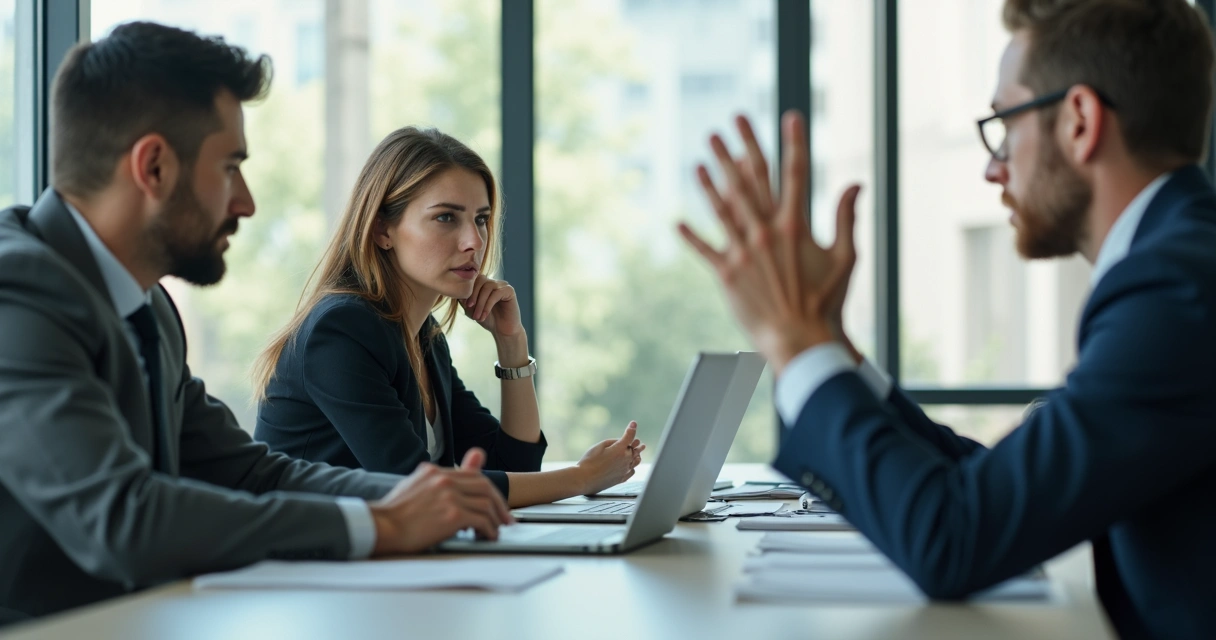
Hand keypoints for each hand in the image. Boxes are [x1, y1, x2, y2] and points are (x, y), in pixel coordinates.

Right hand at [368, 448, 513, 554]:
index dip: (488, 491)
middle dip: (499, 504)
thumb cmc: (393, 513)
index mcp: (435, 472)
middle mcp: (444, 479)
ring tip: (495, 531)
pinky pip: (482, 520)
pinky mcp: (452, 514)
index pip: (473, 475)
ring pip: (486, 503)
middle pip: (485, 487)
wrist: (380, 527)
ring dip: (495, 520)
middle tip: (504, 519)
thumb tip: (458, 467)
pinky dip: (489, 530)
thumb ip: (439, 477)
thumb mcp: (415, 485)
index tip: (494, 504)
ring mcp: (449, 496)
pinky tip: (487, 537)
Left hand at [461, 275, 522, 337]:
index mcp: (485, 284)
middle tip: (469, 308)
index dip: (468, 290)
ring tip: (477, 316)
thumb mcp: (472, 309)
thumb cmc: (487, 319)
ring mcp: (503, 285)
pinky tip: (484, 315)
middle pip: (480, 280)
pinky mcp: (509, 291)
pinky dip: (487, 305)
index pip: (474, 279)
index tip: (465, 304)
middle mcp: (494, 282)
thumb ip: (465, 300)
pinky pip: (496, 294)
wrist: (502, 330)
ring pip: (487, 287)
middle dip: (473, 294)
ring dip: (480, 303)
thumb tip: (458, 292)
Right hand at [575, 421, 645, 495]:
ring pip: (635, 461)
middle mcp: (625, 460)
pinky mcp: (622, 479)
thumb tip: (621, 442)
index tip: (633, 424)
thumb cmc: (589, 461)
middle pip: (634, 449)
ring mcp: (624, 470)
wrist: (584, 479)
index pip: (629, 436)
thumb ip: (613, 442)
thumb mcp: (600, 446)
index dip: (632, 429)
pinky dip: (633, 466)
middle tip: (639, 442)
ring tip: (639, 452)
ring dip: (637, 455)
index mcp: (620, 450)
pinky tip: (631, 466)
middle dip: (636, 444)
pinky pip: (631, 471)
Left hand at [677, 111, 859, 373]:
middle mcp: (765, 231)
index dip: (794, 142)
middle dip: (741, 147)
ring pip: (722, 207)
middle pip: (750, 180)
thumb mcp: (846, 257)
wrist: (800, 339)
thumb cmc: (827, 301)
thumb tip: (856, 184)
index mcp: (795, 224)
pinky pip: (704, 250)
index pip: (795, 173)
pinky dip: (690, 237)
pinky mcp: (726, 274)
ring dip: (710, 180)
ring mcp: (742, 251)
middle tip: (731, 122)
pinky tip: (677, 222)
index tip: (791, 116)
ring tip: (701, 158)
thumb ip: (846, 218)